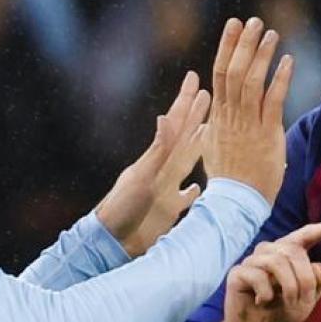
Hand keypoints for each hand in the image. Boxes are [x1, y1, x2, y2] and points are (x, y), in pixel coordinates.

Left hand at [95, 71, 209, 255]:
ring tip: (209, 130)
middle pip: (185, 138)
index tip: (195, 78)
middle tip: (209, 94)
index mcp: (158, 160)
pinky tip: (200, 185)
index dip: (187, 102)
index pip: (177, 125)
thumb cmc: (122, 209)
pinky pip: (187, 197)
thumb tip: (165, 117)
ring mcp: (167, 190)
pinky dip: (194, 189)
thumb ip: (158, 150)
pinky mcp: (169, 211)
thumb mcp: (141, 177)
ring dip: (198, 147)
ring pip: (187, 162)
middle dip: (196, 117)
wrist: (112, 243)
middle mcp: (164, 171)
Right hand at [202, 17, 291, 203]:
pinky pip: (273, 100)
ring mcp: (248, 124)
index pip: (220, 74)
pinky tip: (288, 60)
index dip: (227, 48)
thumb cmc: (228, 179)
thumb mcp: (212, 148)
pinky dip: (280, 78)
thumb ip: (212, 129)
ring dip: (262, 55)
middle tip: (252, 21)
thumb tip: (208, 120)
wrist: (235, 202)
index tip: (233, 27)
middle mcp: (230, 116)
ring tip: (271, 33)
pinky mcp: (266, 134)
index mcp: (218, 117)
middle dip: (242, 43)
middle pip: (233, 71)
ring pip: (251, 81)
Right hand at [208, 221, 320, 321]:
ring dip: (288, 286)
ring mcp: (252, 261)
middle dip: (304, 278)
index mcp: (287, 255)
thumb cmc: (282, 313)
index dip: (318, 230)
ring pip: (277, 261)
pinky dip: (266, 293)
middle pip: (293, 251)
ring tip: (287, 302)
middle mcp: (269, 253)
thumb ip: (317, 281)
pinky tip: (262, 302)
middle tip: (303, 299)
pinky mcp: (237, 273)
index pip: (303, 237)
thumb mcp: (307, 299)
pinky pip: (258, 276)